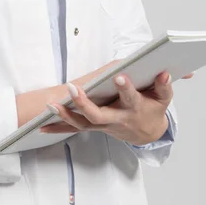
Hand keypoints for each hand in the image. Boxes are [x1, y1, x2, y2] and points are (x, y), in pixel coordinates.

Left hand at [41, 70, 192, 144]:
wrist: (147, 133)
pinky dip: (58, 127)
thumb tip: (164, 71)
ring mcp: (103, 125)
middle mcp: (116, 119)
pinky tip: (41, 127)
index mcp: (134, 109)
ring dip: (65, 115)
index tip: (120, 77)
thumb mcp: (163, 98)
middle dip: (84, 103)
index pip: (130, 98)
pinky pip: (74, 128)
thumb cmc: (152, 109)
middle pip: (98, 115)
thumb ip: (163, 85)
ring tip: (51, 105)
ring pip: (82, 123)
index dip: (126, 89)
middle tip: (72, 89)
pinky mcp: (94, 127)